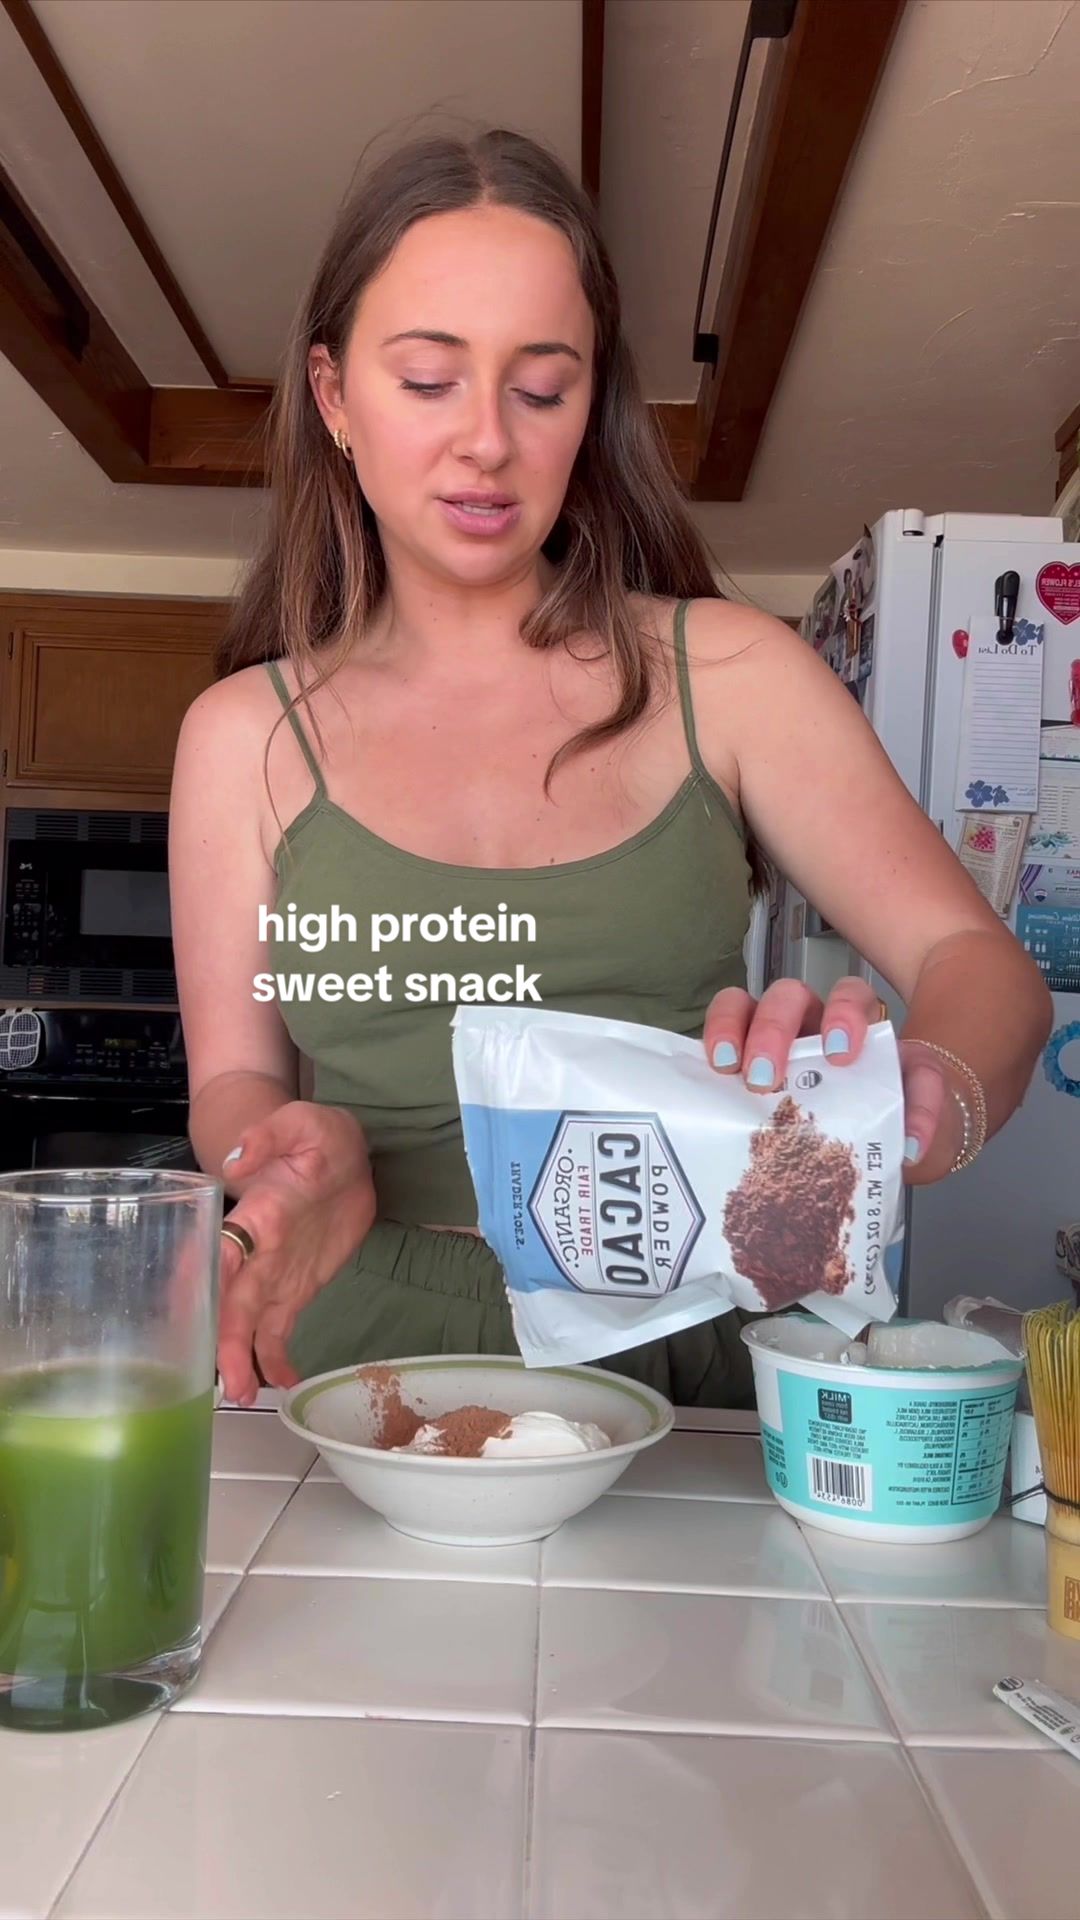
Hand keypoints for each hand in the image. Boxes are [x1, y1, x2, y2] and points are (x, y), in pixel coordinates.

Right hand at [216, 1102, 375, 1404]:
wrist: (343, 1156)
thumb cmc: (318, 1136)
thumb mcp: (303, 1123)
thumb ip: (271, 1136)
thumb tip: (238, 1160)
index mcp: (258, 1214)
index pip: (223, 1249)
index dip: (206, 1280)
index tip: (188, 1314)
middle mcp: (259, 1251)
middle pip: (232, 1300)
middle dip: (224, 1340)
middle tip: (225, 1382)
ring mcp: (275, 1273)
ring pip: (251, 1322)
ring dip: (243, 1358)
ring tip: (241, 1395)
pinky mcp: (297, 1287)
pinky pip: (280, 1327)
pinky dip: (276, 1356)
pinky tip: (281, 1383)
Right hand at [703, 977, 949, 1174]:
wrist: (870, 1137)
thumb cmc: (891, 1116)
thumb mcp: (920, 1115)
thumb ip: (926, 1116)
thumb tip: (911, 1145)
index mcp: (857, 1029)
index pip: (850, 997)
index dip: (842, 1014)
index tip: (840, 1053)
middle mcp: (810, 1024)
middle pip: (788, 996)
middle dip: (775, 1028)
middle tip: (766, 1075)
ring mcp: (771, 1037)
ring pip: (745, 1004)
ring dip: (733, 1029)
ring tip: (728, 1069)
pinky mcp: (742, 1058)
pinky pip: (720, 1035)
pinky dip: (712, 1043)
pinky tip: (707, 1073)